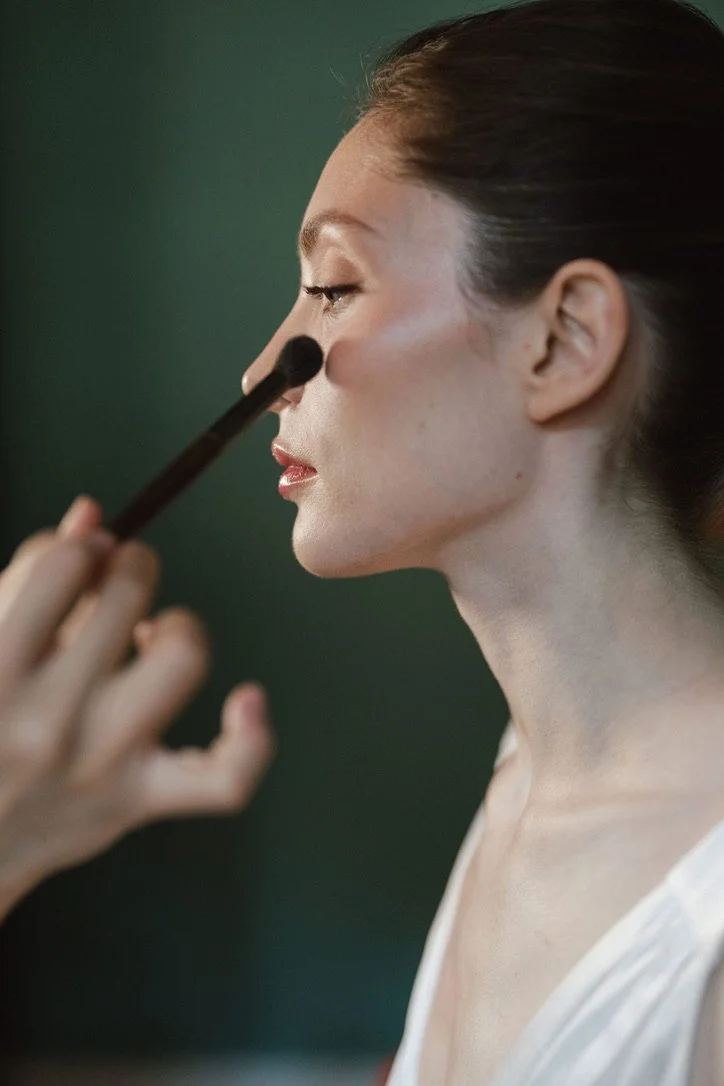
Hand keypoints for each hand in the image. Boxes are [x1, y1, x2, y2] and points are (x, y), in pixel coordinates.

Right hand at [0, 495, 274, 918]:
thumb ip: (27, 580)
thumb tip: (93, 514)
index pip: (63, 564)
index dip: (79, 549)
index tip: (81, 559)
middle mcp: (47, 718)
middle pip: (127, 597)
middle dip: (130, 567)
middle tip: (119, 580)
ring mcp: (100, 762)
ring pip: (182, 658)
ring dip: (177, 627)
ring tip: (151, 634)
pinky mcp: (138, 800)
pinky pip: (222, 779)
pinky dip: (250, 741)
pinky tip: (249, 700)